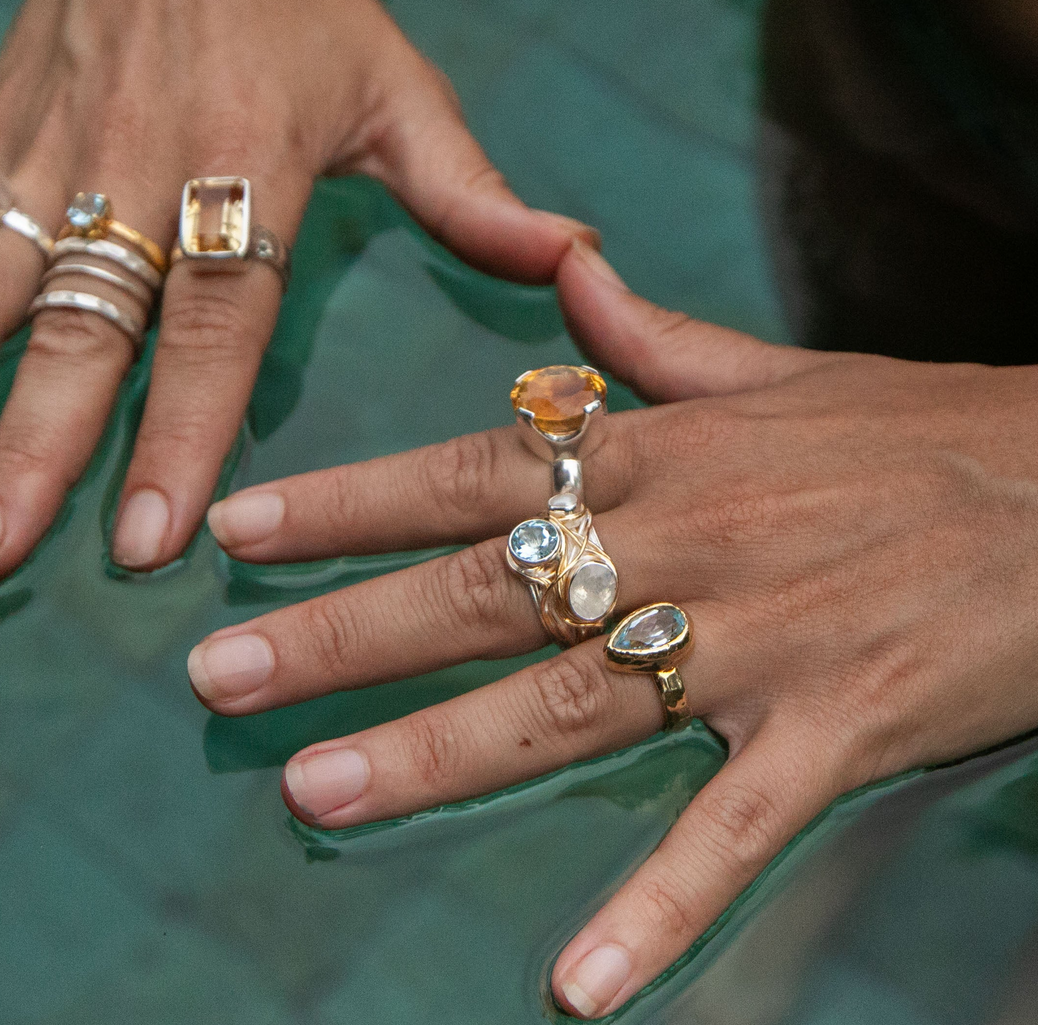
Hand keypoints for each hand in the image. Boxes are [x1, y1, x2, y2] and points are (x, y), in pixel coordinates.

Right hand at [0, 0, 595, 576]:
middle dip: (43, 444)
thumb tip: (574, 257)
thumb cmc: (301, 1)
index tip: (156, 533)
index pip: (214, 324)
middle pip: (88, 327)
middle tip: (7, 550)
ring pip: (0, 285)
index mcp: (246, 165)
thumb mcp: (397, 88)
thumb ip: (468, 190)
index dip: (181, 431)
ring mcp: (52, 146)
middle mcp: (138, 167)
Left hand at [188, 240, 1037, 1018]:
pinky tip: (577, 987)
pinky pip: (734, 832)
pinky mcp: (840, 730)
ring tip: (320, 790)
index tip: (240, 530)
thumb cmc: (926, 429)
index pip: (471, 473)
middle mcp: (689, 542)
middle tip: (220, 674)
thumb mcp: (779, 368)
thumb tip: (571, 269)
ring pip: (571, 704)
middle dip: (344, 630)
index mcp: (666, 452)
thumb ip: (657, 337)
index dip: (349, 500)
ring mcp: (759, 642)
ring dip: (440, 754)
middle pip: (486, 591)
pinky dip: (660, 909)